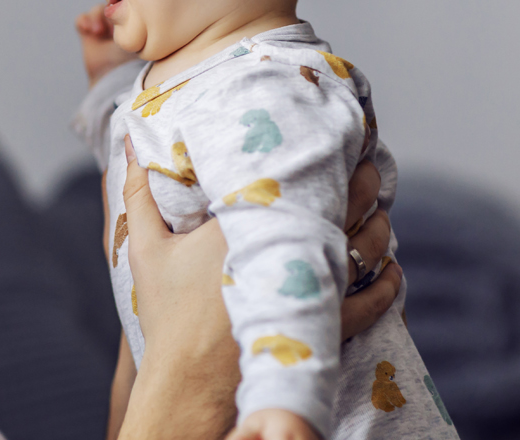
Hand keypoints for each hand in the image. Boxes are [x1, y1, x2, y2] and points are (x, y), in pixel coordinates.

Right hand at [77, 2, 137, 85]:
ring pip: (97, 10)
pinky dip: (83, 20)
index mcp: (134, 24)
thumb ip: (139, 23)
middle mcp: (119, 25)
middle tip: (110, 19)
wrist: (113, 81)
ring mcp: (103, 30)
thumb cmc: (131, 62)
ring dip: (96, 16)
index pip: (128, 3)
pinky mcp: (88, 37)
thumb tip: (139, 4)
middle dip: (109, 9)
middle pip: (111, 4)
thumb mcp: (138, 40)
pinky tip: (88, 30)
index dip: (123, 3)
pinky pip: (82, 19)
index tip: (124, 12)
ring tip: (97, 30)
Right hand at [117, 144, 401, 439]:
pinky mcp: (324, 326)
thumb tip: (127, 144)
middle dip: (364, 181)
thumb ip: (138, 195)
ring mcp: (309, 288)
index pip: (300, 175)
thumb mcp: (146, 249)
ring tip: (381, 210)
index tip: (337, 138)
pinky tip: (392, 269)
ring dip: (378, 225)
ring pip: (365, 246)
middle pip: (345, 203)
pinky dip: (387, 283)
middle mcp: (286, 249)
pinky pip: (372, 301)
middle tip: (370, 165)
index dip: (326, 154)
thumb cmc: (168, 315)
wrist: (189, 382)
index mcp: (248, 223)